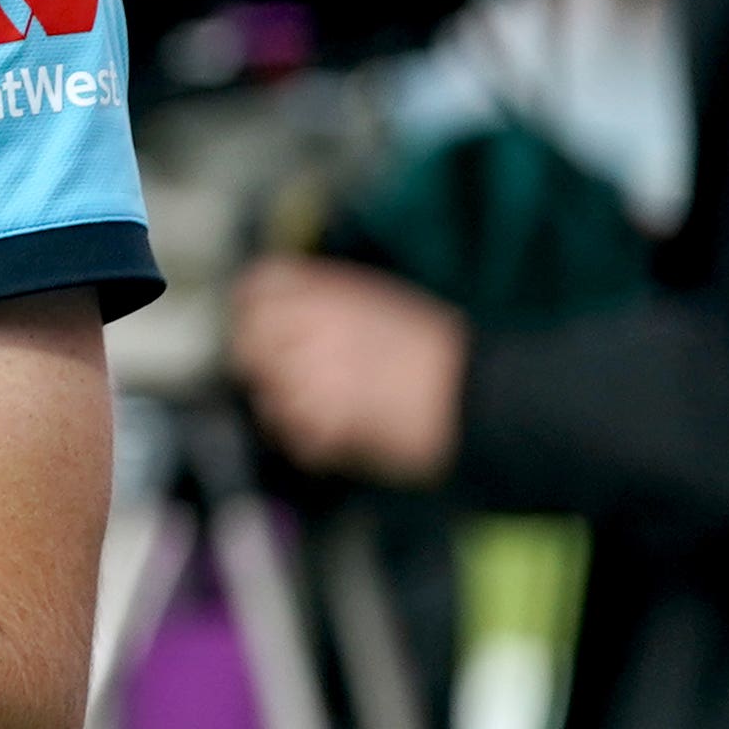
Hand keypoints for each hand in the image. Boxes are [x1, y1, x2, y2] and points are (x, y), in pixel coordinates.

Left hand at [227, 256, 466, 484]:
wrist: (480, 394)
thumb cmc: (441, 353)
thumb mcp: (383, 302)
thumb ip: (329, 300)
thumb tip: (286, 310)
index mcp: (331, 292)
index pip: (259, 286)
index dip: (254, 308)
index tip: (260, 325)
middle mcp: (314, 327)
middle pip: (248, 342)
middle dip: (260, 361)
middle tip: (285, 377)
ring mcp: (315, 375)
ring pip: (266, 394)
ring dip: (286, 408)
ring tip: (321, 412)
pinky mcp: (325, 421)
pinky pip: (294, 435)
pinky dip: (310, 443)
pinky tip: (337, 437)